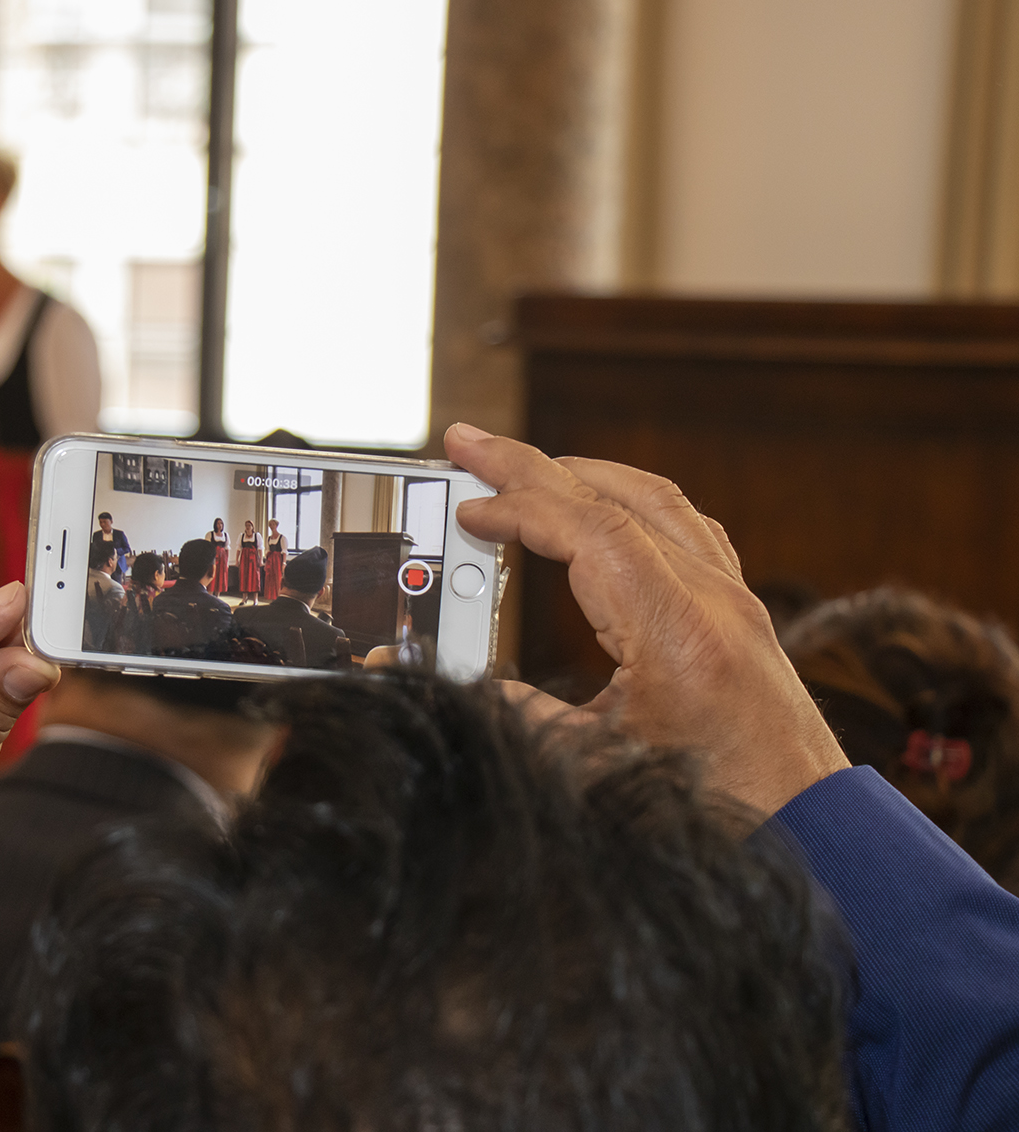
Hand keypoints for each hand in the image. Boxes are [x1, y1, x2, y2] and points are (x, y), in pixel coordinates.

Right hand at [444, 424, 847, 816]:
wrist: (808, 828)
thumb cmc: (715, 807)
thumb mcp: (596, 765)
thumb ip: (523, 717)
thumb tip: (463, 688)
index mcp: (679, 631)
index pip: (591, 529)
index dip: (519, 507)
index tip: (469, 507)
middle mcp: (714, 598)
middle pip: (613, 497)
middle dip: (530, 466)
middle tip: (468, 444)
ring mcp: (733, 597)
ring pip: (653, 499)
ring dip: (579, 475)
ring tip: (521, 469)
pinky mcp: (738, 610)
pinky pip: (683, 525)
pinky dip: (625, 502)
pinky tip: (596, 508)